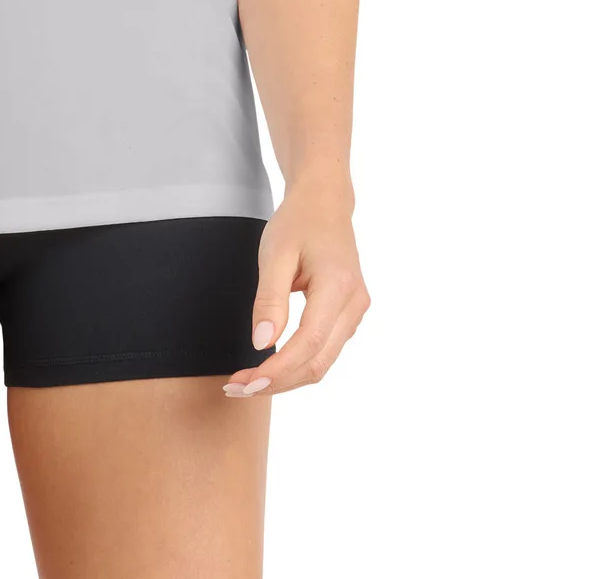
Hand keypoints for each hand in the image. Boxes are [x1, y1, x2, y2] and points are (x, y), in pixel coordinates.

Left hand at [222, 180, 369, 397]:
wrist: (324, 203)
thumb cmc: (298, 222)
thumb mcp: (275, 253)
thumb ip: (269, 299)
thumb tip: (262, 345)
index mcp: (339, 286)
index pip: (310, 343)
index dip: (279, 369)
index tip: (247, 382)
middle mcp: (354, 304)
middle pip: (318, 362)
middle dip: (278, 382)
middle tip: (236, 388)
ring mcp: (355, 311)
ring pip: (322, 362)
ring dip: (286, 377)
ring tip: (246, 382)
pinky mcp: (347, 315)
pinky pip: (324, 350)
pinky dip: (296, 364)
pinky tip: (268, 367)